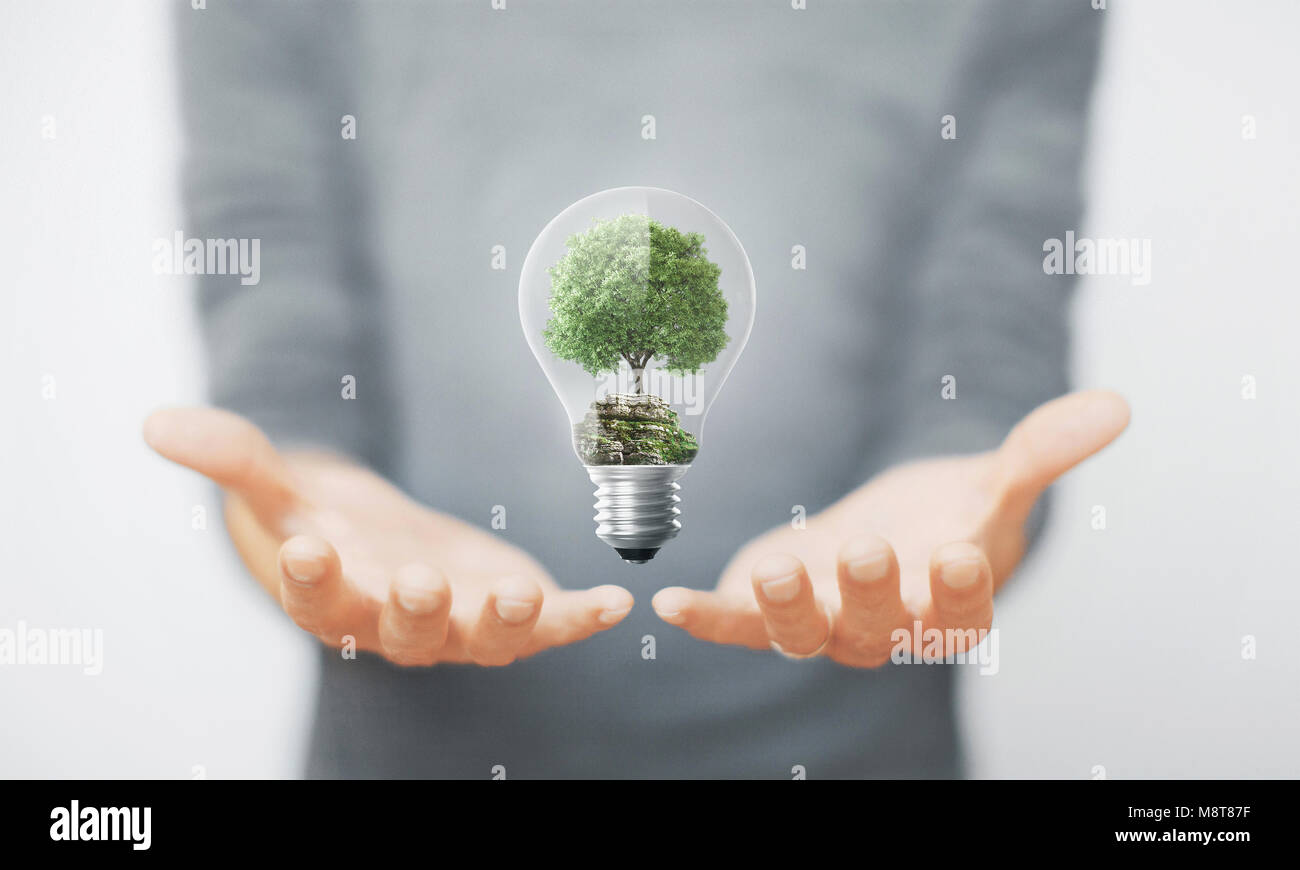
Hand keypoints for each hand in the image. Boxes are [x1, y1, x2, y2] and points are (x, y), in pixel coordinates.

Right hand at [143, 408, 632, 665]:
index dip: (309, 577)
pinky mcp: (514, 611)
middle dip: (414, 610)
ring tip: (523, 594)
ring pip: (484, 637)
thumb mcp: (281, 486)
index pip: (314, 597)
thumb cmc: (328, 521)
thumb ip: (232, 457)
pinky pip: (552, 626)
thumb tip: (156, 424)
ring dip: (506, 622)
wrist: (385, 542)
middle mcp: (399, 623)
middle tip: (418, 584)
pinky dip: (582, 619)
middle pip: (406, 631)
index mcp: (334, 597)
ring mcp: (462, 623)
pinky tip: (620, 602)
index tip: (303, 546)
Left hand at [651, 391, 1129, 664]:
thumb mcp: (989, 483)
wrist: (884, 538)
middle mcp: (886, 633)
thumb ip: (1041, 451)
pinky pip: (736, 624)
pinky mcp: (767, 614)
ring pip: (805, 632)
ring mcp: (823, 629)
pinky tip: (670, 606)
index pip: (962, 606)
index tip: (960, 555)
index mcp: (949, 609)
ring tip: (781, 570)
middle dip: (874, 593)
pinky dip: (706, 619)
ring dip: (790, 608)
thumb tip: (1116, 405)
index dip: (960, 586)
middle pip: (880, 626)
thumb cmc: (942, 520)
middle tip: (870, 553)